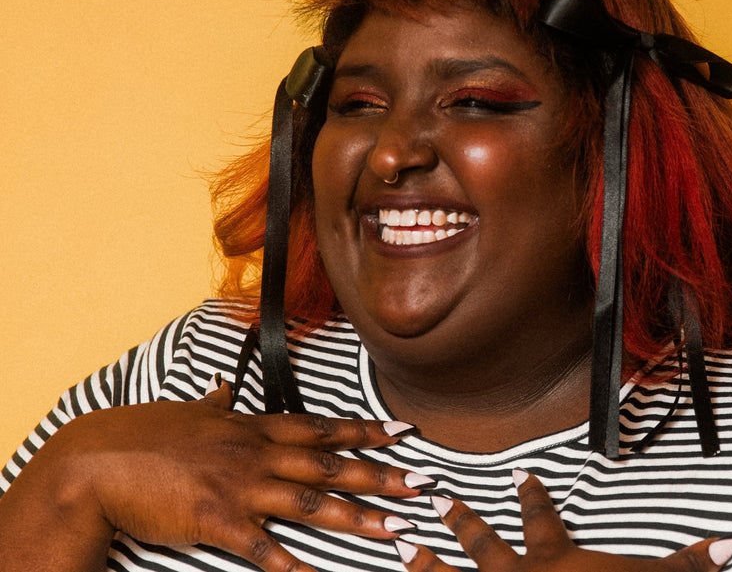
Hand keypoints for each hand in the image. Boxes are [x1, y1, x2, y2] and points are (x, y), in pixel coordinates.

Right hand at [2, 378, 430, 571]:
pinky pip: (264, 547)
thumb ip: (214, 404)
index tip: (403, 432)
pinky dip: (293, 564)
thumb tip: (224, 387)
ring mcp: (240, 485)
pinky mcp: (218, 519)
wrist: (97, 461)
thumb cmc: (141, 434)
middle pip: (331, 463)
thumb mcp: (188, 411)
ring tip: (396, 530)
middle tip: (423, 483)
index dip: (366, 429)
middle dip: (381, 474)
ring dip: (358, 517)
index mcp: (252, 427)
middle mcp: (256, 452)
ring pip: (312, 501)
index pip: (322, 426)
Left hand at [394, 470, 731, 571]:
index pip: (542, 519)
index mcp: (552, 562)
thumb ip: (687, 565)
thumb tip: (731, 543)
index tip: (521, 472)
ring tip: (398, 548)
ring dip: (422, 565)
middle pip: (483, 544)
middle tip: (438, 500)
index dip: (532, 495)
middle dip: (462, 521)